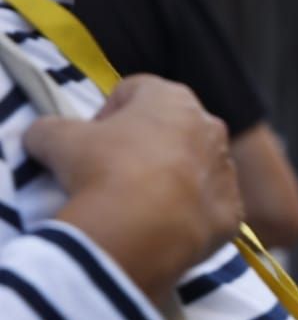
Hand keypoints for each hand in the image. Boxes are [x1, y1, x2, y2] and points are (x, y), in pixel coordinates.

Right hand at [26, 75, 240, 299]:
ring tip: (136, 203)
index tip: (90, 140)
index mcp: (172, 98)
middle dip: (142, 145)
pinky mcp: (232, 209)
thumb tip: (43, 133)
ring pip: (194, 166)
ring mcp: (225, 168)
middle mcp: (209, 126)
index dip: (107, 112)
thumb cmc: (103, 170)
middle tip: (111, 173)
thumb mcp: (56, 140)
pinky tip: (160, 226)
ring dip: (169, 178)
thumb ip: (49, 128)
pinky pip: (207, 206)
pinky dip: (187, 213)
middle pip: (171, 127)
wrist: (141, 229)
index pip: (136, 90)